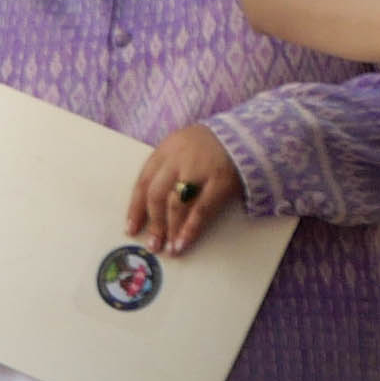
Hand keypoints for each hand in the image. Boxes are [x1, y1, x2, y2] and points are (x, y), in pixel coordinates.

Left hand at [127, 122, 239, 256]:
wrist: (248, 132)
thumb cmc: (212, 145)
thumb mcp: (184, 147)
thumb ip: (168, 168)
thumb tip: (152, 206)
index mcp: (167, 149)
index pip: (143, 181)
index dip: (135, 208)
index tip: (131, 228)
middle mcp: (178, 158)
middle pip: (157, 194)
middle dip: (153, 222)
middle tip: (153, 243)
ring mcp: (199, 169)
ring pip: (176, 204)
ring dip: (170, 230)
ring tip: (169, 248)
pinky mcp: (220, 181)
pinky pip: (201, 209)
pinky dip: (190, 228)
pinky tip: (183, 242)